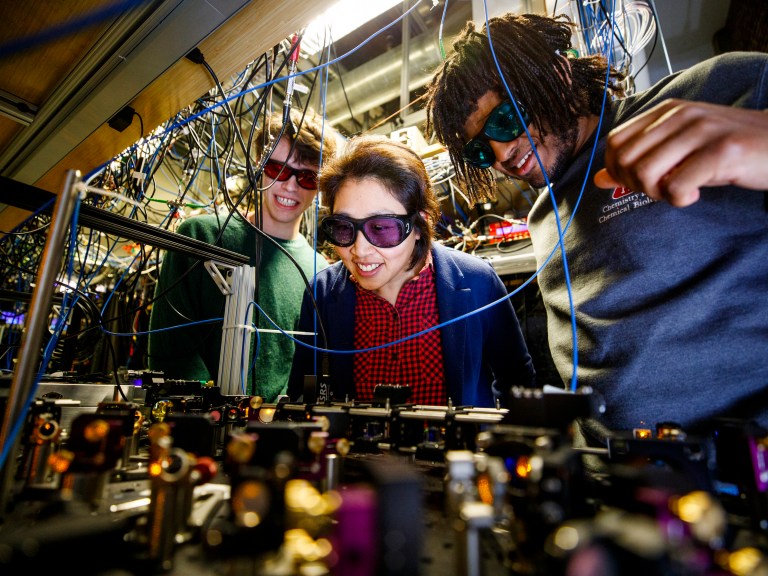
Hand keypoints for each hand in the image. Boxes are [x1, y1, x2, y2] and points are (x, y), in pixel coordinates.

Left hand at [594, 99, 767, 206]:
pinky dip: (679, 200)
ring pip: (645, 172)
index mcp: (666, 111)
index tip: (640, 182)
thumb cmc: (728, 151)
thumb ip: (641, 159)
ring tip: (678, 193)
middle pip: (625, 159)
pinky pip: (676, 185)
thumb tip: (599, 178)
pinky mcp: (722, 151)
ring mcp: (701, 130)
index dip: (618, 170)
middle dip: (634, 185)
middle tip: (661, 190)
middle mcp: (680, 115)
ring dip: (656, 193)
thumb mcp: (680, 150)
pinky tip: (694, 196)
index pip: (615, 142)